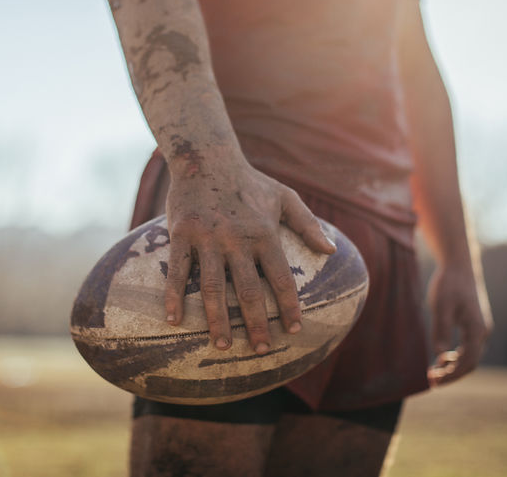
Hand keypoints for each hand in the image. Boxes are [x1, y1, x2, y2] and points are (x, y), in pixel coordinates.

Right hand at [163, 162, 335, 353]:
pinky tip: (174, 321)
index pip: (281, 278)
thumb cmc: (249, 180)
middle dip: (256, 324)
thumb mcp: (285, 196)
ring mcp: (207, 238)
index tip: (296, 331)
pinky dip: (174, 297)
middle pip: (247, 291)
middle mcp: (236, 239)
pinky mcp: (181, 235)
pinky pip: (177, 271)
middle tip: (261, 351)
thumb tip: (333, 251)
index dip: (289, 307)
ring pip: (211, 288)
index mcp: (264, 233)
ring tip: (222, 347)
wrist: (205, 156)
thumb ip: (308, 224)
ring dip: (217, 320)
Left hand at [427, 262, 491, 385]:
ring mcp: (480, 328)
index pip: (469, 362)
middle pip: (471, 363)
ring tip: (434, 372)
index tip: (434, 381)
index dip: (452, 375)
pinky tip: (442, 358)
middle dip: (452, 375)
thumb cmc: (449, 284)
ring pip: (471, 356)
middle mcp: (482, 331)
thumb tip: (440, 356)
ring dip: (454, 367)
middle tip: (432, 381)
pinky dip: (457, 357)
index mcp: (477, 329)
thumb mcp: (441, 307)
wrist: (459, 265)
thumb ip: (441, 330)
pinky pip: (469, 348)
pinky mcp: (474, 324)